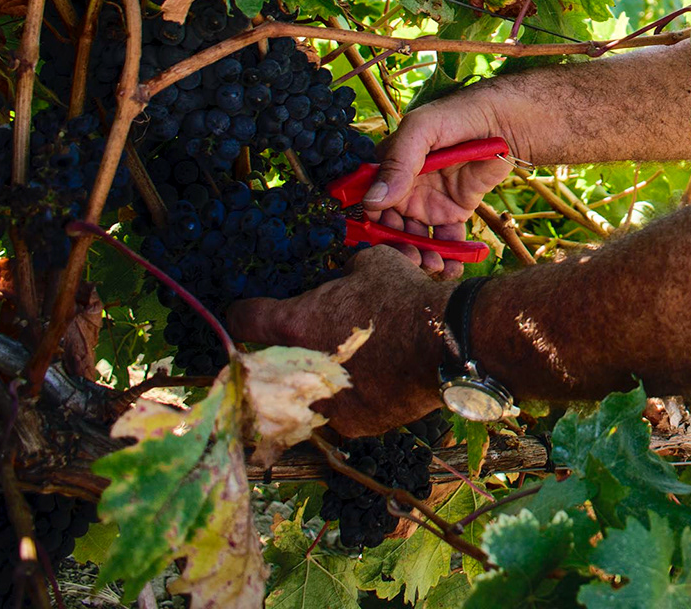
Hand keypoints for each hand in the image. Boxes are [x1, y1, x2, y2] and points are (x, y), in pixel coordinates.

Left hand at [227, 246, 457, 437]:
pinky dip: (348, 400)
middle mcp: (298, 369)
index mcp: (294, 324)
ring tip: (345, 365)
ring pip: (302, 393)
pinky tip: (371, 383)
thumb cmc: (404, 297)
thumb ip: (343, 275)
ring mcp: (323, 403)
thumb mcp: (371, 265)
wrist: (447, 342)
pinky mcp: (352, 426)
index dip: (246, 312)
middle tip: (307, 340)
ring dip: (314, 380)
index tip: (252, 313)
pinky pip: (337, 413)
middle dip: (283, 352)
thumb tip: (341, 278)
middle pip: (267, 364)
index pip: (242, 319)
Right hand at [363, 88, 523, 272]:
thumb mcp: (423, 130)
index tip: (380, 243)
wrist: (504, 123)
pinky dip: (448, 256)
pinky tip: (451, 268)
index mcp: (389, 169)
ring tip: (432, 266)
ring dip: (421, 257)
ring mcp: (429, 203)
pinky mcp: (454, 212)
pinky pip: (447, 240)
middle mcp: (405, 189)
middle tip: (410, 261)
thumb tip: (373, 200)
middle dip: (398, 248)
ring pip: (417, 239)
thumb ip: (398, 162)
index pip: (370, 202)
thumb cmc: (458, 116)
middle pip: (392, 228)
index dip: (372, 226)